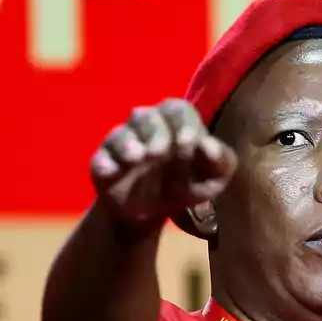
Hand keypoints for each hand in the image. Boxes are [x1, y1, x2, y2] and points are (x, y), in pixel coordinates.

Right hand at [90, 99, 237, 226]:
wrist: (153, 210)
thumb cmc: (189, 184)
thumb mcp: (214, 179)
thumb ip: (221, 161)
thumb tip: (209, 147)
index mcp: (176, 123)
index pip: (177, 110)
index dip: (182, 123)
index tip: (188, 142)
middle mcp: (146, 127)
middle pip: (145, 117)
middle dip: (154, 133)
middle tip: (159, 152)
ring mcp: (123, 144)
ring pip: (121, 134)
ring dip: (127, 143)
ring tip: (136, 157)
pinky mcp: (103, 163)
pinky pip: (100, 159)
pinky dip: (104, 164)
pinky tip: (110, 171)